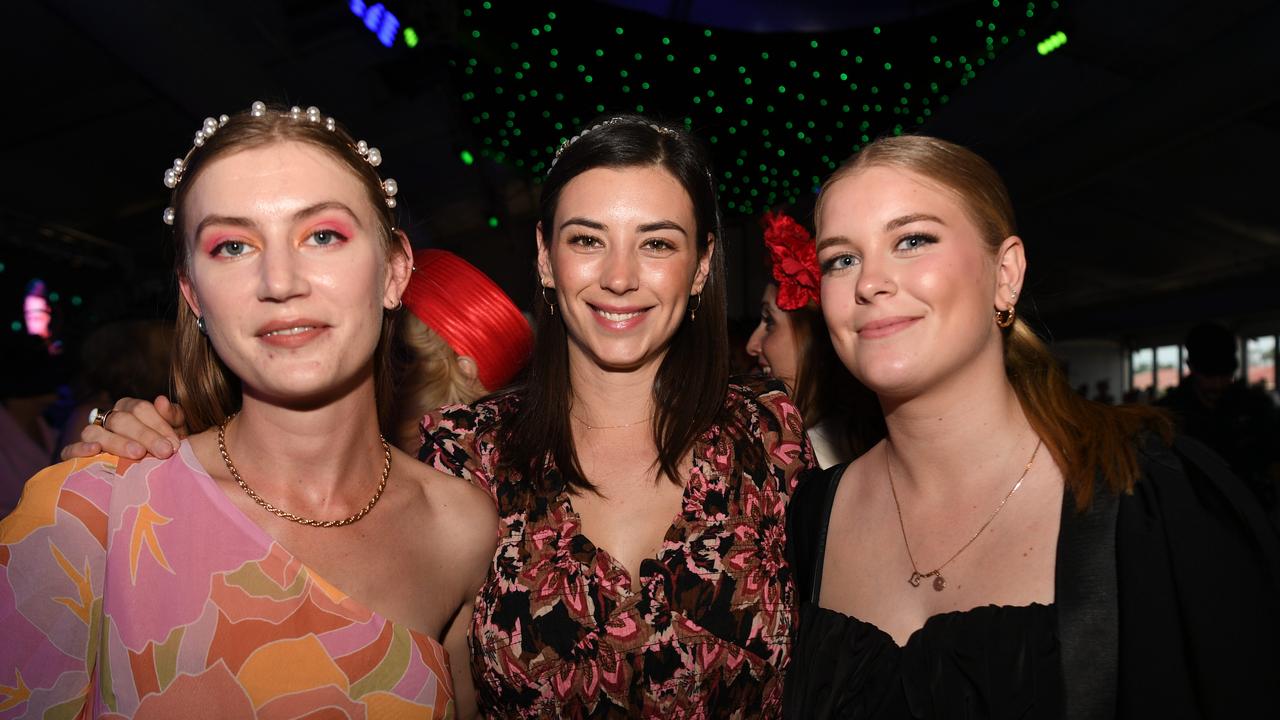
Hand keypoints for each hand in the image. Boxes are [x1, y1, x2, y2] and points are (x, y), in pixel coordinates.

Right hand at [60, 395, 187, 460]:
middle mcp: (109, 418)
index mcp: (130, 408)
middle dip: (145, 436)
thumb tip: (161, 400)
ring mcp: (91, 435)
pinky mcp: (75, 455)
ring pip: (95, 432)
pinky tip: (95, 451)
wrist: (154, 474)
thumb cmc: (165, 448)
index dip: (159, 425)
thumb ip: (173, 417)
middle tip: (165, 452)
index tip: (175, 444)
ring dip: (117, 442)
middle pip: (120, 420)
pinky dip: (80, 449)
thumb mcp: (175, 433)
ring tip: (138, 454)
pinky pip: (70, 449)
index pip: (140, 408)